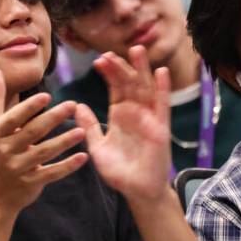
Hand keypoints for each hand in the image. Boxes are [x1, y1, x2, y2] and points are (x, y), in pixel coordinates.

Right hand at [0, 69, 87, 214]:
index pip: (14, 118)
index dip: (30, 107)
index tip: (48, 95)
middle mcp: (5, 150)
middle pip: (33, 132)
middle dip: (53, 118)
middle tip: (73, 104)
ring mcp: (18, 168)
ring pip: (44, 152)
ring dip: (64, 141)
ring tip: (82, 130)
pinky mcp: (31, 183)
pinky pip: (52, 173)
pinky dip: (68, 166)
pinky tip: (83, 157)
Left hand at [76, 47, 171, 203]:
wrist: (137, 191)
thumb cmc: (119, 171)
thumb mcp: (98, 147)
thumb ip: (89, 127)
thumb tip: (77, 106)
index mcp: (120, 116)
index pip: (115, 88)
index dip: (109, 74)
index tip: (98, 61)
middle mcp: (135, 113)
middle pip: (129, 84)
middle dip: (121, 67)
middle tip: (110, 53)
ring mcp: (149, 119)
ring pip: (145, 89)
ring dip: (141, 69)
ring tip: (136, 50)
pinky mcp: (160, 128)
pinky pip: (162, 105)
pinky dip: (162, 88)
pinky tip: (160, 72)